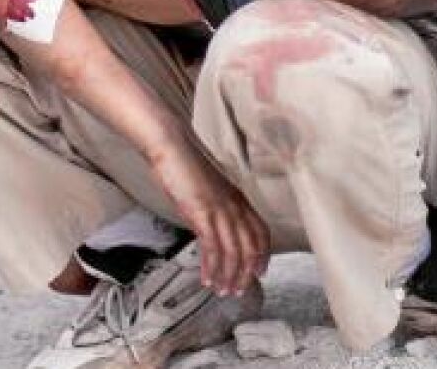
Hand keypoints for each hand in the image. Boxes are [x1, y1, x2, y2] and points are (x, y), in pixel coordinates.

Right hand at [149, 138, 270, 295]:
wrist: (173, 146)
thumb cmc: (186, 165)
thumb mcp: (208, 189)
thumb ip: (216, 206)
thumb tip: (213, 225)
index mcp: (238, 198)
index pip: (260, 231)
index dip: (263, 254)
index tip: (260, 271)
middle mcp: (234, 205)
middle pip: (250, 246)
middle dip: (246, 272)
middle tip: (239, 290)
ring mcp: (220, 209)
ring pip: (233, 251)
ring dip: (229, 275)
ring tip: (222, 290)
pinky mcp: (202, 212)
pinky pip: (212, 247)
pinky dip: (211, 267)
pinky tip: (207, 278)